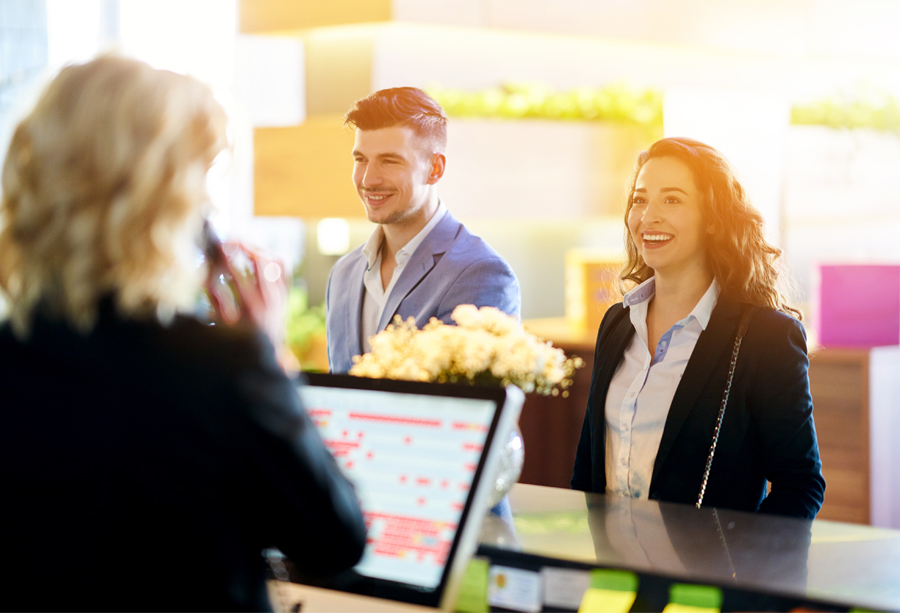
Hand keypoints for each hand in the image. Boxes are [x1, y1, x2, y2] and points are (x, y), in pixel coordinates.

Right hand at [204, 241, 298, 372]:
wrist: (268, 350)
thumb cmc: (241, 337)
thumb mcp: (224, 322)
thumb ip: (215, 298)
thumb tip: (202, 275)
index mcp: (254, 309)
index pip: (241, 277)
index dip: (228, 259)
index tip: (217, 247)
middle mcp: (271, 299)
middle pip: (263, 261)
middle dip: (245, 245)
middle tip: (228, 239)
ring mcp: (281, 293)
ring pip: (275, 259)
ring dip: (257, 248)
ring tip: (240, 243)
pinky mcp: (285, 289)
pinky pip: (282, 264)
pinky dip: (270, 254)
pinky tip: (255, 251)